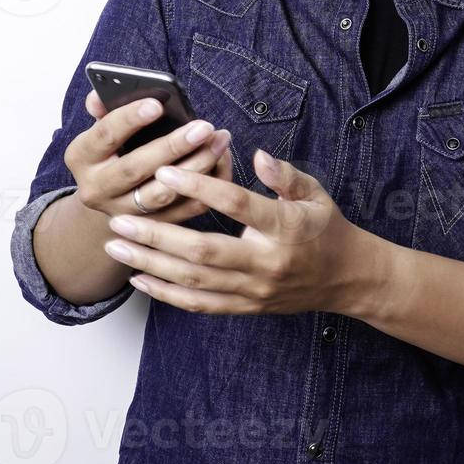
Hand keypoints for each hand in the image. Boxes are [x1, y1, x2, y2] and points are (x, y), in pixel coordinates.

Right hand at [62, 90, 232, 223]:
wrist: (108, 198)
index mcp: (81, 158)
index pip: (105, 135)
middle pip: (136, 168)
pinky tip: (221, 163)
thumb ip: (104, 111)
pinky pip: (183, 211)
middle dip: (173, 147)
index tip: (158, 104)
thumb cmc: (111, 151)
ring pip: (162, 194)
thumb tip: (100, 95)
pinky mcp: (150, 228)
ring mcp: (123, 214)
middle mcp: (97, 189)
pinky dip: (205, 189)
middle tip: (203, 127)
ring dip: (196, 167)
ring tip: (219, 141)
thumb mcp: (101, 130)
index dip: (130, 119)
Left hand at [103, 148, 369, 314]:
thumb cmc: (325, 227)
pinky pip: (201, 305)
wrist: (346, 278)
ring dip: (151, 265)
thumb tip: (257, 155)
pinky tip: (139, 279)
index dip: (199, 187)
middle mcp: (266, 263)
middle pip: (204, 252)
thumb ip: (284, 174)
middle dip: (157, 236)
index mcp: (284, 227)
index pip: (237, 205)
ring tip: (116, 247)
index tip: (165, 170)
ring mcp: (255, 290)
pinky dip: (167, 294)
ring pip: (195, 281)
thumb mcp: (314, 192)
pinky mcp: (247, 307)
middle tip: (121, 219)